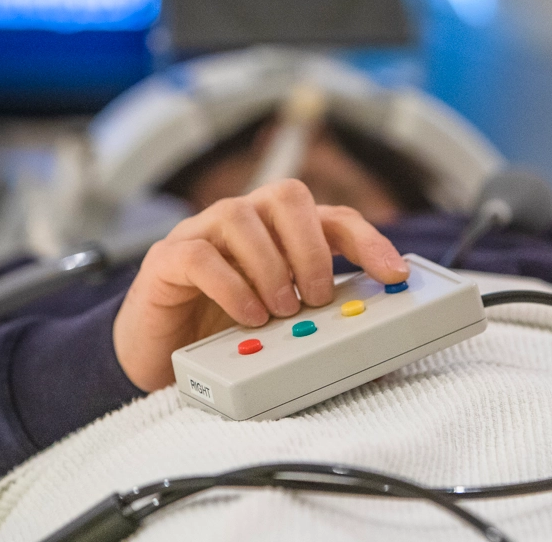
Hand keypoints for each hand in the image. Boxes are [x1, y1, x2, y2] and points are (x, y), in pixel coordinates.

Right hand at [112, 179, 409, 391]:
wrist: (157, 355)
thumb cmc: (221, 333)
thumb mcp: (280, 329)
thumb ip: (320, 327)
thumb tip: (377, 354)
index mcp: (279, 233)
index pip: (333, 218)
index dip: (368, 241)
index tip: (394, 274)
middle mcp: (243, 221)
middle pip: (288, 196)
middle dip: (312, 249)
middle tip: (317, 297)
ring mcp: (203, 233)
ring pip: (242, 216)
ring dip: (272, 267)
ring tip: (279, 312)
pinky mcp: (167, 259)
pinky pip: (201, 254)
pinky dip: (231, 285)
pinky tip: (247, 316)